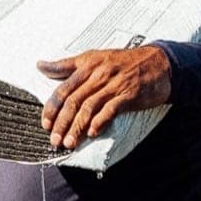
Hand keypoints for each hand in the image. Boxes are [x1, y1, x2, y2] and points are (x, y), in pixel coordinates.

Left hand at [37, 44, 172, 150]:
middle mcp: (99, 75)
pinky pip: (111, 109)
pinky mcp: (129, 95)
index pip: (64, 89)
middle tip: (54, 139)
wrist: (159, 62)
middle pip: (74, 101)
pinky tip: (92, 133)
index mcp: (87, 66)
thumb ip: (65, 65)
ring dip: (77, 127)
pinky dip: (100, 122)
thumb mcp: (93, 57)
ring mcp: (114, 85)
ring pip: (89, 107)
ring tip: (69, 142)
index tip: (45, 124)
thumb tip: (40, 66)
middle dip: (62, 123)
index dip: (52, 108)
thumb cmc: (124, 61)